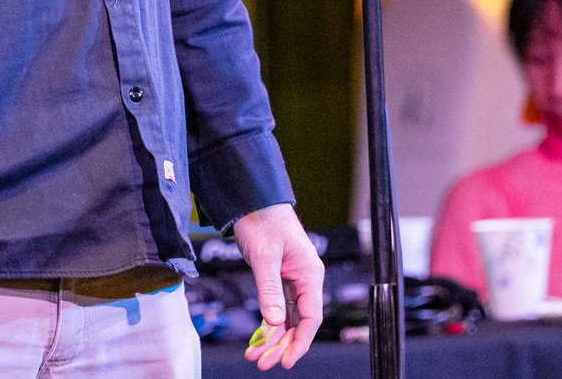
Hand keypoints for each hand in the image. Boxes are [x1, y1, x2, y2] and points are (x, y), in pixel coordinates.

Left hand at [234, 203, 322, 369]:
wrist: (251, 199)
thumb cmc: (262, 221)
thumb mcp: (264, 256)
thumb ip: (269, 289)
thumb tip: (274, 321)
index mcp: (310, 274)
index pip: (310, 317)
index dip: (299, 342)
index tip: (286, 360)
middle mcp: (304, 280)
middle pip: (298, 323)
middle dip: (281, 345)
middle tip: (263, 363)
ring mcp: (291, 281)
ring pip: (286, 319)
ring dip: (272, 339)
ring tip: (255, 356)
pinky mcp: (278, 279)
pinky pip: (276, 309)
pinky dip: (266, 324)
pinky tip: (256, 339)